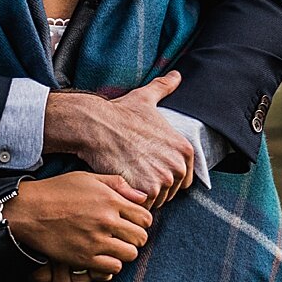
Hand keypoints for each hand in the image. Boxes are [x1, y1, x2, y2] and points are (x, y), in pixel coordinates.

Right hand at [6, 173, 152, 281]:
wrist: (29, 210)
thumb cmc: (57, 192)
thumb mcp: (87, 179)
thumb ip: (117, 185)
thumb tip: (143, 197)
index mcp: (110, 199)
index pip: (145, 218)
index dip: (141, 222)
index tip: (130, 223)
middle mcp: (106, 220)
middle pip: (140, 238)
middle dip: (134, 238)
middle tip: (122, 237)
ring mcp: (95, 240)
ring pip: (130, 254)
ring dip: (123, 252)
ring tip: (112, 247)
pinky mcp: (84, 257)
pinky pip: (113, 267)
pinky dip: (110, 264)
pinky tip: (101, 256)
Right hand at [42, 73, 193, 206]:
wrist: (97, 126)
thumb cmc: (120, 113)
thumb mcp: (147, 97)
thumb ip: (164, 88)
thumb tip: (176, 76)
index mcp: (184, 149)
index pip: (183, 178)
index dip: (165, 177)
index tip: (147, 171)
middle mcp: (178, 166)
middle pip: (170, 192)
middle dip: (154, 188)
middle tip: (134, 176)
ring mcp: (163, 180)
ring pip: (156, 201)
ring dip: (143, 197)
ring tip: (127, 181)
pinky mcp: (146, 191)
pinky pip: (143, 205)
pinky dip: (132, 201)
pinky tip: (122, 187)